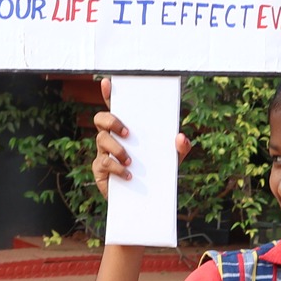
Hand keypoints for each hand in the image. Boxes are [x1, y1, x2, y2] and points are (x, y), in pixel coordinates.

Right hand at [91, 79, 190, 198]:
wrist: (147, 199)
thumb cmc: (156, 172)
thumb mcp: (172, 159)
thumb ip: (180, 148)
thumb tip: (180, 137)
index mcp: (126, 129)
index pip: (115, 107)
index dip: (109, 94)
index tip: (109, 82)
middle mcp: (111, 137)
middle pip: (100, 119)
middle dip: (111, 121)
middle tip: (127, 132)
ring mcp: (103, 152)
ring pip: (100, 140)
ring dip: (116, 148)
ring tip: (130, 160)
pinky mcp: (100, 170)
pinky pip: (103, 163)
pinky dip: (117, 168)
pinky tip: (128, 175)